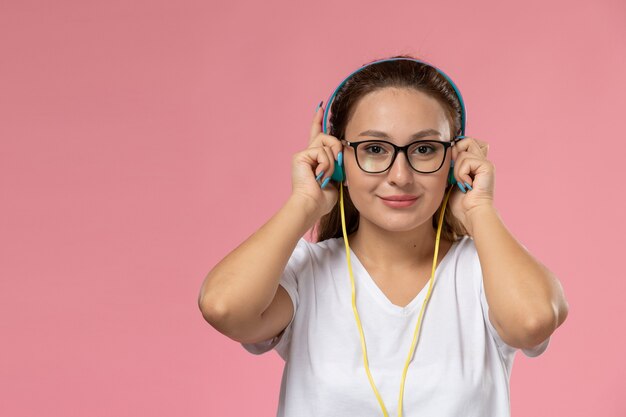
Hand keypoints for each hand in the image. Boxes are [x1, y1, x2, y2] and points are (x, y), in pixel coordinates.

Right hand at [290, 103, 342, 218]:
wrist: (311, 205)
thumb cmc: (322, 198)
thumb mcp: (335, 178)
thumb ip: (337, 163)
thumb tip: (342, 153)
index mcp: (315, 159)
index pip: (317, 134)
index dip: (318, 120)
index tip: (320, 107)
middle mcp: (307, 154)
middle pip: (328, 137)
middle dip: (337, 150)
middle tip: (337, 167)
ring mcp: (303, 154)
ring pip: (328, 143)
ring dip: (333, 162)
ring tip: (326, 176)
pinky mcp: (300, 156)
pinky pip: (322, 152)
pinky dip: (326, 165)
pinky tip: (319, 176)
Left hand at [447, 136, 494, 235]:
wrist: (470, 213)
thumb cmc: (461, 202)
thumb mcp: (452, 179)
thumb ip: (452, 165)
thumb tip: (448, 150)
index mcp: (475, 163)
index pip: (466, 142)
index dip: (456, 148)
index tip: (451, 164)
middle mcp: (482, 160)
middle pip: (466, 140)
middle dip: (455, 154)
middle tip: (455, 172)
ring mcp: (486, 163)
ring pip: (463, 151)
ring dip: (457, 170)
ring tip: (462, 183)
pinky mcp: (487, 167)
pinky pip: (466, 160)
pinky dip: (461, 174)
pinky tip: (467, 185)